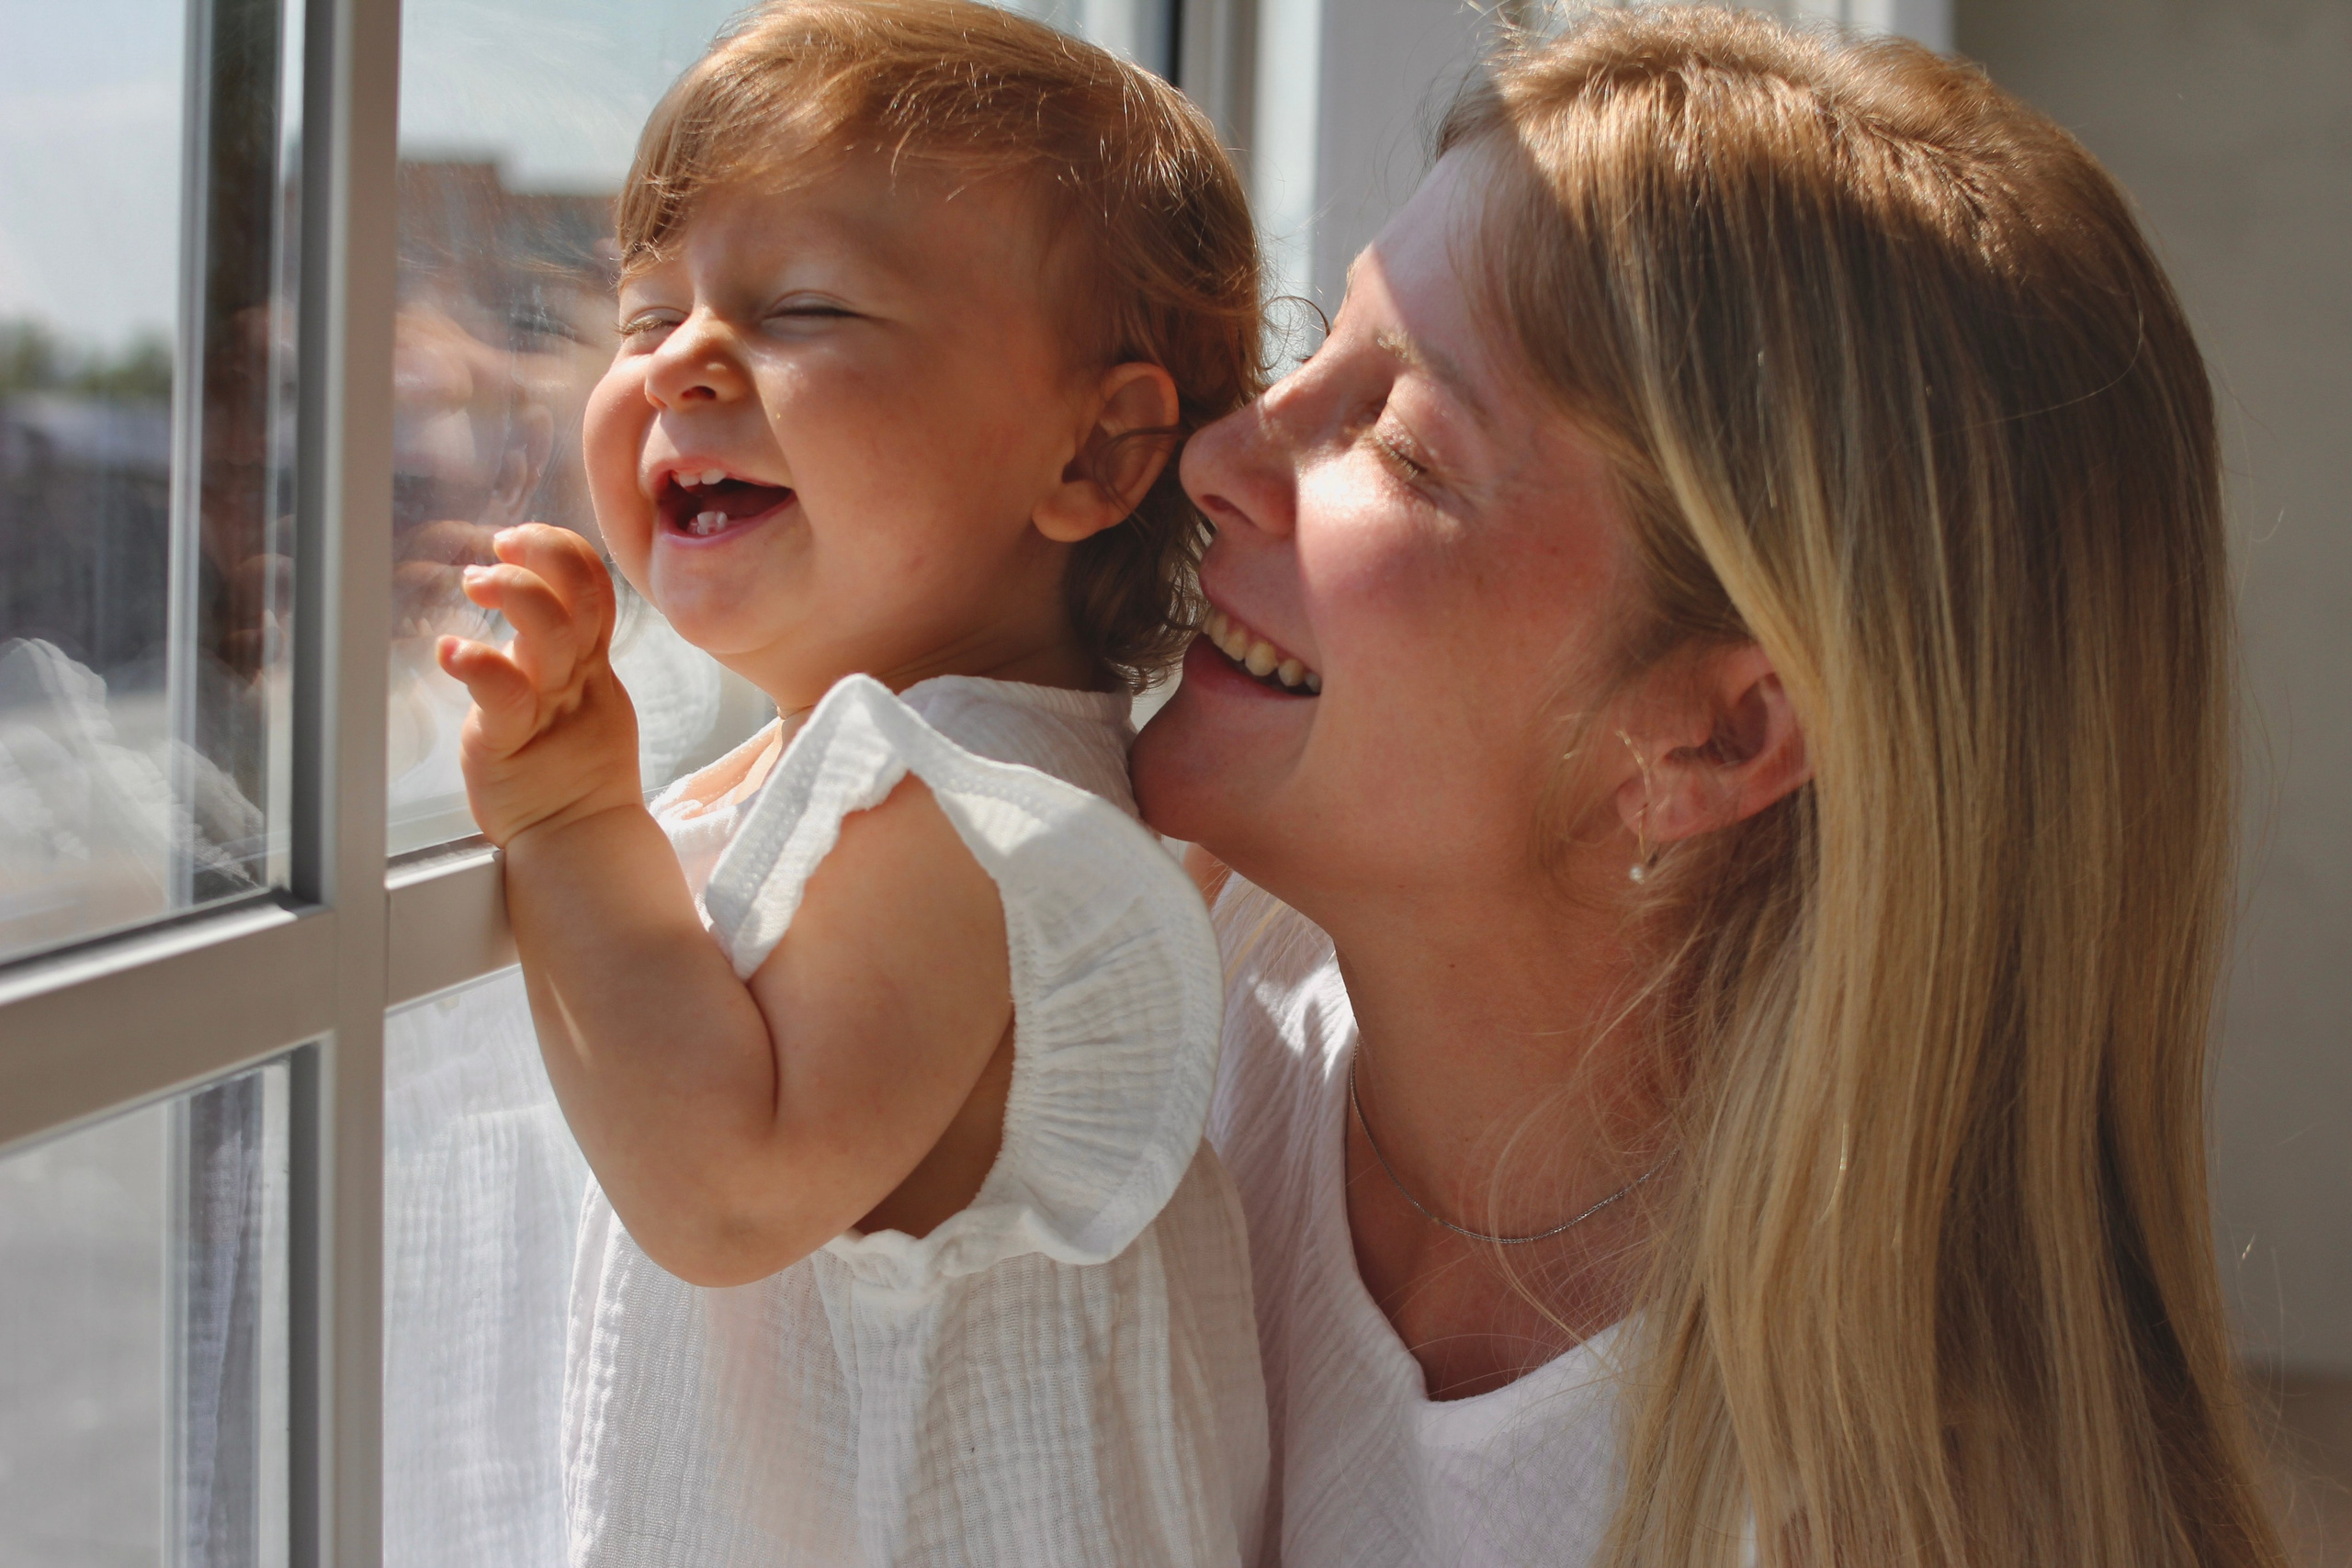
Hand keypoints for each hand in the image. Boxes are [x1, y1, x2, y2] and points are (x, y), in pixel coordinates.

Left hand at [436, 524, 642, 846]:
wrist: (579, 842)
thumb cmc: (571, 775)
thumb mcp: (582, 702)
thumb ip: (567, 658)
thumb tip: (538, 611)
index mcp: (593, 669)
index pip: (595, 590)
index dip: (564, 553)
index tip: (522, 543)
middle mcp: (577, 681)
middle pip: (581, 598)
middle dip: (545, 555)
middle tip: (502, 545)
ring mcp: (549, 710)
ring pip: (551, 634)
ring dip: (514, 593)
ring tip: (477, 580)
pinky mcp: (512, 741)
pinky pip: (504, 694)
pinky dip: (477, 663)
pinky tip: (452, 649)